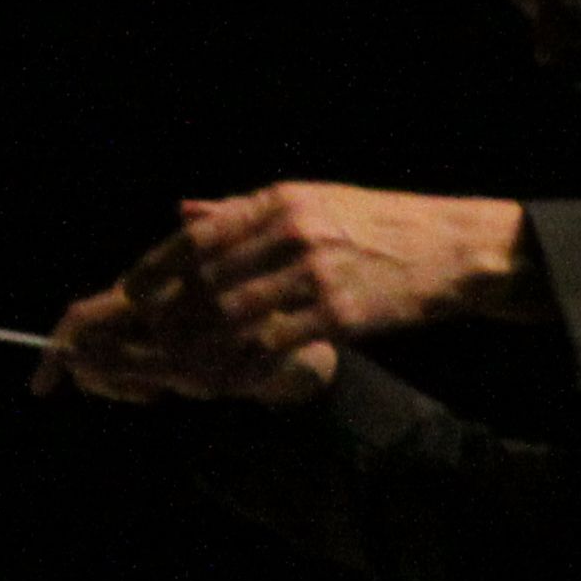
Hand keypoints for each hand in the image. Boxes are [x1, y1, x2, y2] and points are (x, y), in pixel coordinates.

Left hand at [37, 185, 529, 403]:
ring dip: (197, 349)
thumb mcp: (311, 199)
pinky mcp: (341, 315)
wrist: (448, 248)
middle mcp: (292, 233)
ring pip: (234, 320)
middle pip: (208, 282)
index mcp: (279, 201)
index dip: (157, 267)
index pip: (199, 236)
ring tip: (173, 368)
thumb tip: (183, 213)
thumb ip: (243, 211)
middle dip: (169, 317)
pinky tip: (223, 382)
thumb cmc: (374, 223)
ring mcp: (316, 275)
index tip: (132, 291)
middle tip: (144, 341)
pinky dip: (241, 368)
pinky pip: (274, 348)